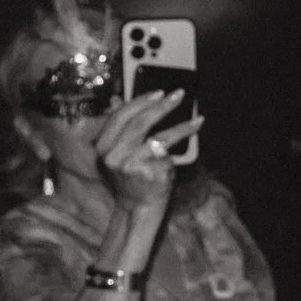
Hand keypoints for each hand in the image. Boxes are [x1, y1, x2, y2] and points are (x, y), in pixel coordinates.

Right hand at [96, 92, 198, 212]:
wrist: (138, 208)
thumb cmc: (133, 177)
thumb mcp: (121, 153)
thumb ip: (123, 130)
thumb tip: (123, 100)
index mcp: (102, 146)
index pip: (120, 116)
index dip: (140, 102)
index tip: (159, 92)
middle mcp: (112, 154)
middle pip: (139, 123)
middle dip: (161, 106)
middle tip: (179, 95)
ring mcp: (129, 164)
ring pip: (159, 138)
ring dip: (182, 128)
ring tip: (198, 120)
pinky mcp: (146, 173)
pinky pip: (167, 156)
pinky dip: (176, 155)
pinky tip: (180, 159)